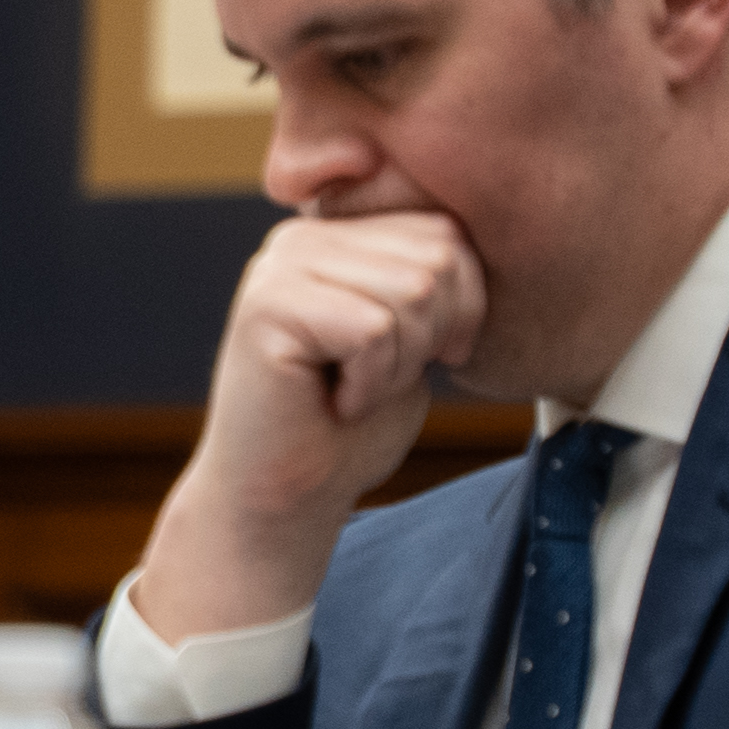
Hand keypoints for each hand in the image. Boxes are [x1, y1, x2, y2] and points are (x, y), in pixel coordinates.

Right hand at [137, 210, 485, 640]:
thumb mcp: (411, 338)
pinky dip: (371, 384)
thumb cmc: (352, 427)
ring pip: (412, 290)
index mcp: (338, 234)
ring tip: (353, 389)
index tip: (421, 359)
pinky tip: (333, 403)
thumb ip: (429, 280)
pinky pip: (373, 330)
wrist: (286, 497)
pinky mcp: (265, 308)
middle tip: (378, 380)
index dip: (463, 306)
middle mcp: (302, 237)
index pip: (445, 231)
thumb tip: (464, 245)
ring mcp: (277, 268)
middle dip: (432, 336)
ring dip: (400, 363)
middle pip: (436, 257)